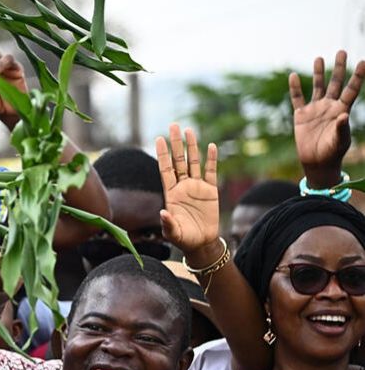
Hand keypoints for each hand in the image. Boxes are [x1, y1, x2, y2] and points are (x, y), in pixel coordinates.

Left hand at [156, 123, 219, 256]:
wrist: (201, 243)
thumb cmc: (183, 239)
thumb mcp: (173, 233)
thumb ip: (168, 223)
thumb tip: (163, 213)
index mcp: (171, 194)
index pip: (165, 169)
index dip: (163, 154)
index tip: (159, 139)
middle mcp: (183, 186)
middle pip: (178, 160)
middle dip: (176, 144)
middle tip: (173, 125)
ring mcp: (197, 187)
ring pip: (193, 163)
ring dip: (192, 147)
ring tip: (189, 130)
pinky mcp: (211, 191)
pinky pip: (211, 172)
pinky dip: (211, 160)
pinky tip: (210, 146)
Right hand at [291, 50, 364, 187]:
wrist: (317, 162)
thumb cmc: (332, 152)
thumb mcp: (340, 141)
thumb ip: (342, 128)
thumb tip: (343, 115)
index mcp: (342, 110)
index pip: (352, 89)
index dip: (357, 76)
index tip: (362, 62)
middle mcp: (330, 106)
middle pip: (336, 83)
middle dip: (339, 67)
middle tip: (342, 51)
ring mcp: (315, 109)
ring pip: (318, 87)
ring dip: (319, 73)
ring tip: (319, 58)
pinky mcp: (301, 115)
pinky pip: (297, 98)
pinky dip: (295, 88)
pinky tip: (294, 76)